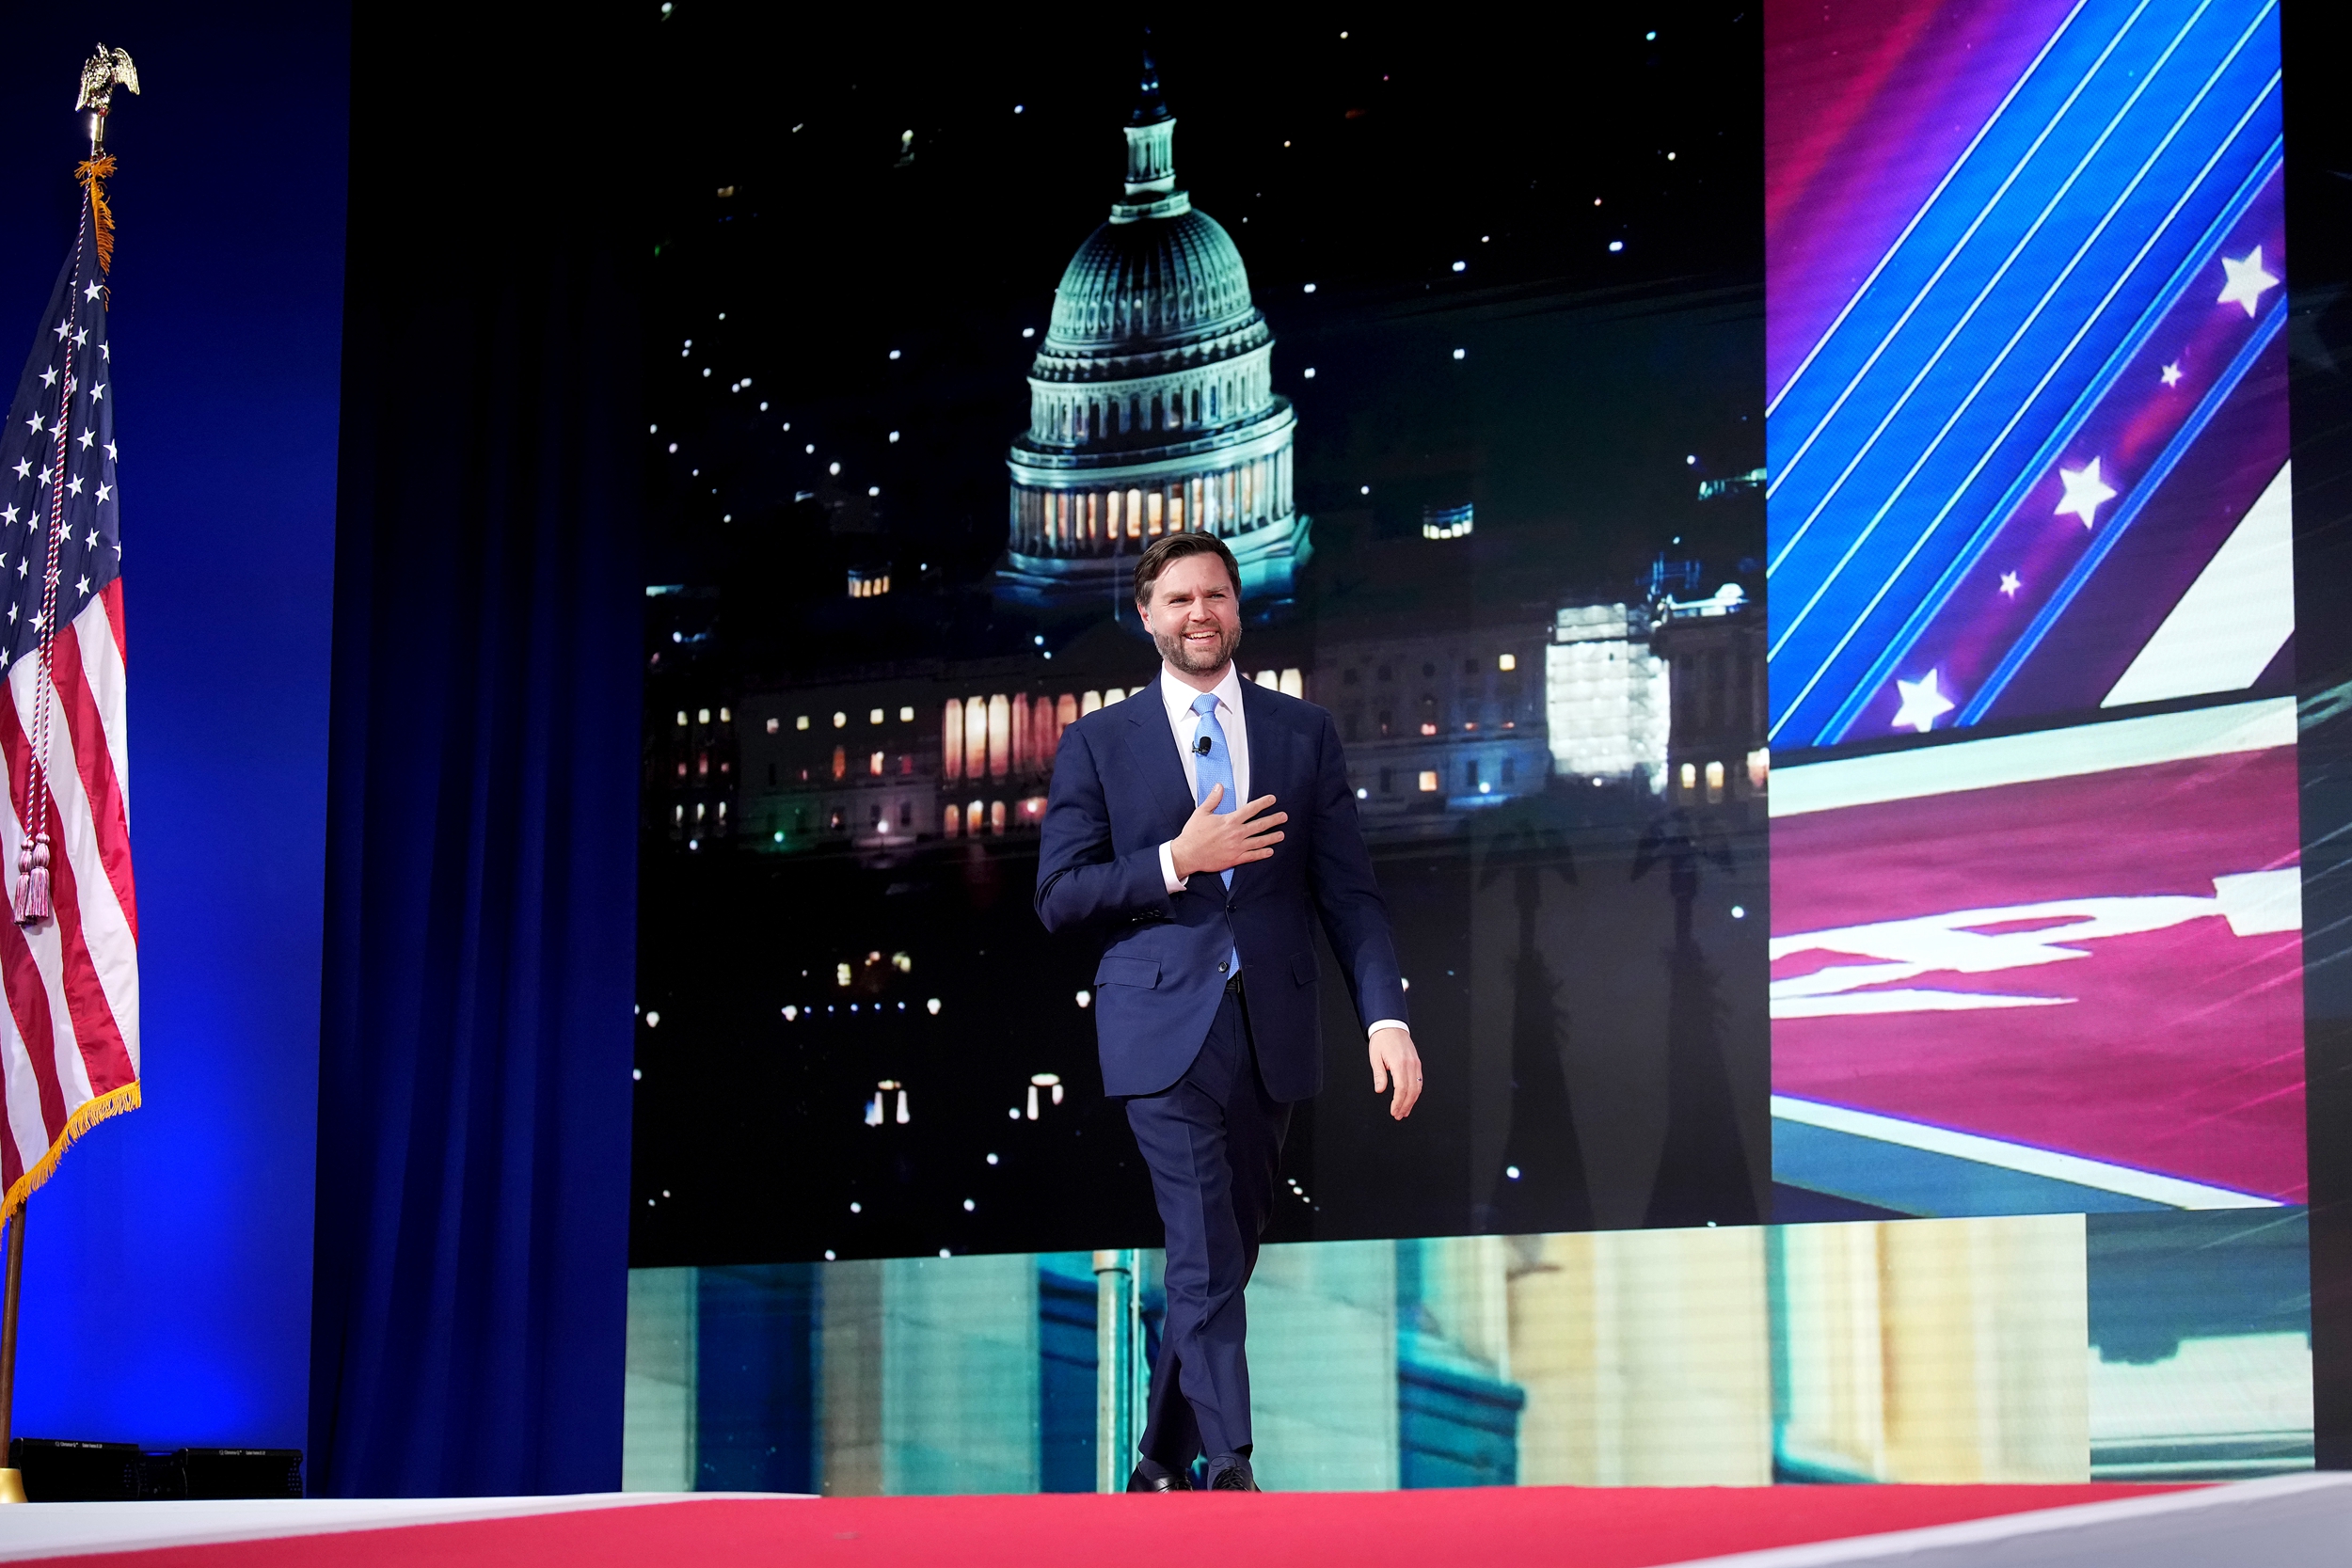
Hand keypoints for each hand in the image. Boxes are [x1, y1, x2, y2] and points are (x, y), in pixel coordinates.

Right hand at [1170, 786, 1285, 880]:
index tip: (1272, 799)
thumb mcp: (1201, 813)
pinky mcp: (1235, 859)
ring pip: (1259, 841)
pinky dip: (1262, 854)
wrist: (1187, 854)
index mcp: (1229, 821)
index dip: (1263, 803)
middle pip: (1259, 825)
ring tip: (1282, 834)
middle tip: (1284, 817)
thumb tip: (1219, 786)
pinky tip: (1270, 851)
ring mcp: (1237, 847)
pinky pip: (1252, 856)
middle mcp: (1236, 833)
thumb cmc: (1193, 834)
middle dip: (1273, 820)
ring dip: (1272, 837)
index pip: (1250, 809)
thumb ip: (1213, 799)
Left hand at [1370, 1027, 1421, 1120]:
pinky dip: (1416, 1092)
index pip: (1401, 1089)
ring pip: (1418, 1087)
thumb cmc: (1382, 1040)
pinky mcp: (1417, 1063)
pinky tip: (1411, 1098)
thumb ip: (1379, 1075)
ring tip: (1405, 1111)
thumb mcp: (1375, 1057)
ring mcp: (1415, 1063)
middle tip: (1399, 1115)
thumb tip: (1380, 1090)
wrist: (1390, 1026)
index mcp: (1399, 1063)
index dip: (1398, 1102)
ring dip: (1412, 1101)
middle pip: (1412, 1091)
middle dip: (1406, 1105)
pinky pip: (1419, 1080)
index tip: (1394, 1111)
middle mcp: (1410, 1064)